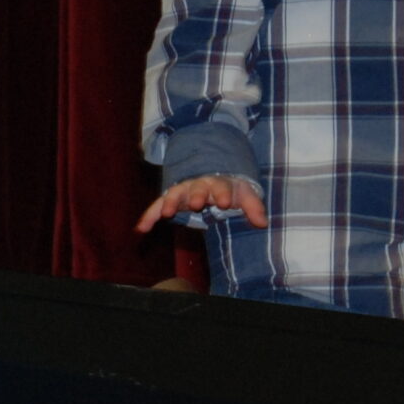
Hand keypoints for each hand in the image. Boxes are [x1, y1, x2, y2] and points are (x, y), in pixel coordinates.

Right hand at [136, 175, 268, 233]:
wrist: (210, 175)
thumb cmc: (229, 189)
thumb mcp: (244, 195)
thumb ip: (253, 207)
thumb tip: (262, 223)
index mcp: (219, 182)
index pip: (221, 186)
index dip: (222, 193)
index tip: (225, 202)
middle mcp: (198, 184)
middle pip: (197, 188)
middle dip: (196, 195)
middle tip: (196, 203)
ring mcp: (182, 190)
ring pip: (175, 194)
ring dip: (171, 202)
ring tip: (167, 213)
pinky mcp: (170, 199)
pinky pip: (157, 206)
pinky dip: (148, 216)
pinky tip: (141, 229)